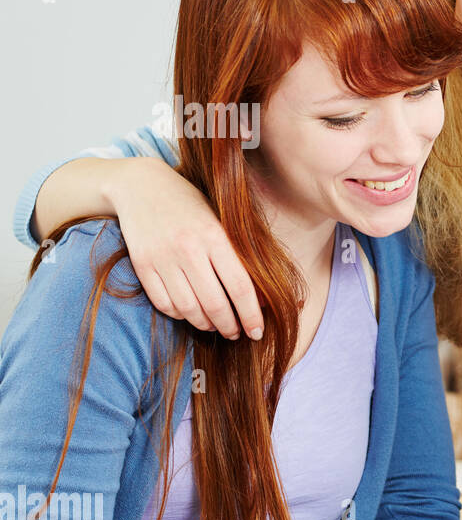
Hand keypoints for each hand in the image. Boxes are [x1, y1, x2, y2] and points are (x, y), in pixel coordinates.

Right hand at [111, 157, 263, 339]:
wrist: (141, 185)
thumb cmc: (191, 204)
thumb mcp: (220, 222)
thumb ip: (240, 256)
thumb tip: (262, 299)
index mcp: (215, 236)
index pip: (240, 287)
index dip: (251, 315)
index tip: (258, 331)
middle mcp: (188, 248)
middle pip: (215, 304)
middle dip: (230, 326)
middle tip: (237, 333)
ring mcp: (162, 258)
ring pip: (189, 309)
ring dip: (206, 324)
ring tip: (216, 326)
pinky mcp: (142, 265)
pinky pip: (164, 304)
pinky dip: (180, 315)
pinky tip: (190, 313)